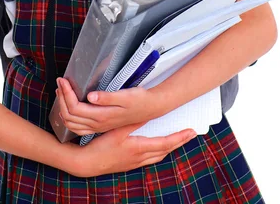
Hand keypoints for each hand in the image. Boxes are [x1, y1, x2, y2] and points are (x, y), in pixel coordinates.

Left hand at [56, 77, 159, 134]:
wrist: (152, 108)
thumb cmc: (140, 99)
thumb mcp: (125, 96)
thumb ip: (107, 97)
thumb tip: (90, 96)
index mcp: (102, 116)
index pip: (75, 108)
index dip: (66, 93)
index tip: (63, 79)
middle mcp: (98, 124)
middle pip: (70, 116)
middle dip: (62, 98)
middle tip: (60, 82)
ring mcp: (99, 127)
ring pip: (72, 124)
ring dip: (63, 108)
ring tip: (61, 92)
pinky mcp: (101, 125)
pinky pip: (79, 127)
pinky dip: (70, 118)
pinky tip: (69, 107)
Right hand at [71, 121, 196, 177]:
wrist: (88, 163)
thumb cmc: (101, 147)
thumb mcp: (117, 131)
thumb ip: (133, 122)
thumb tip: (148, 114)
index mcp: (139, 147)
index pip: (165, 142)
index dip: (179, 137)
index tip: (191, 132)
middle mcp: (140, 157)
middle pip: (165, 150)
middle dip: (178, 142)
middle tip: (189, 135)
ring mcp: (135, 162)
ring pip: (158, 156)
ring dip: (169, 148)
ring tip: (176, 140)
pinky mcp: (130, 164)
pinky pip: (150, 158)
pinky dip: (158, 152)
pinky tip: (155, 149)